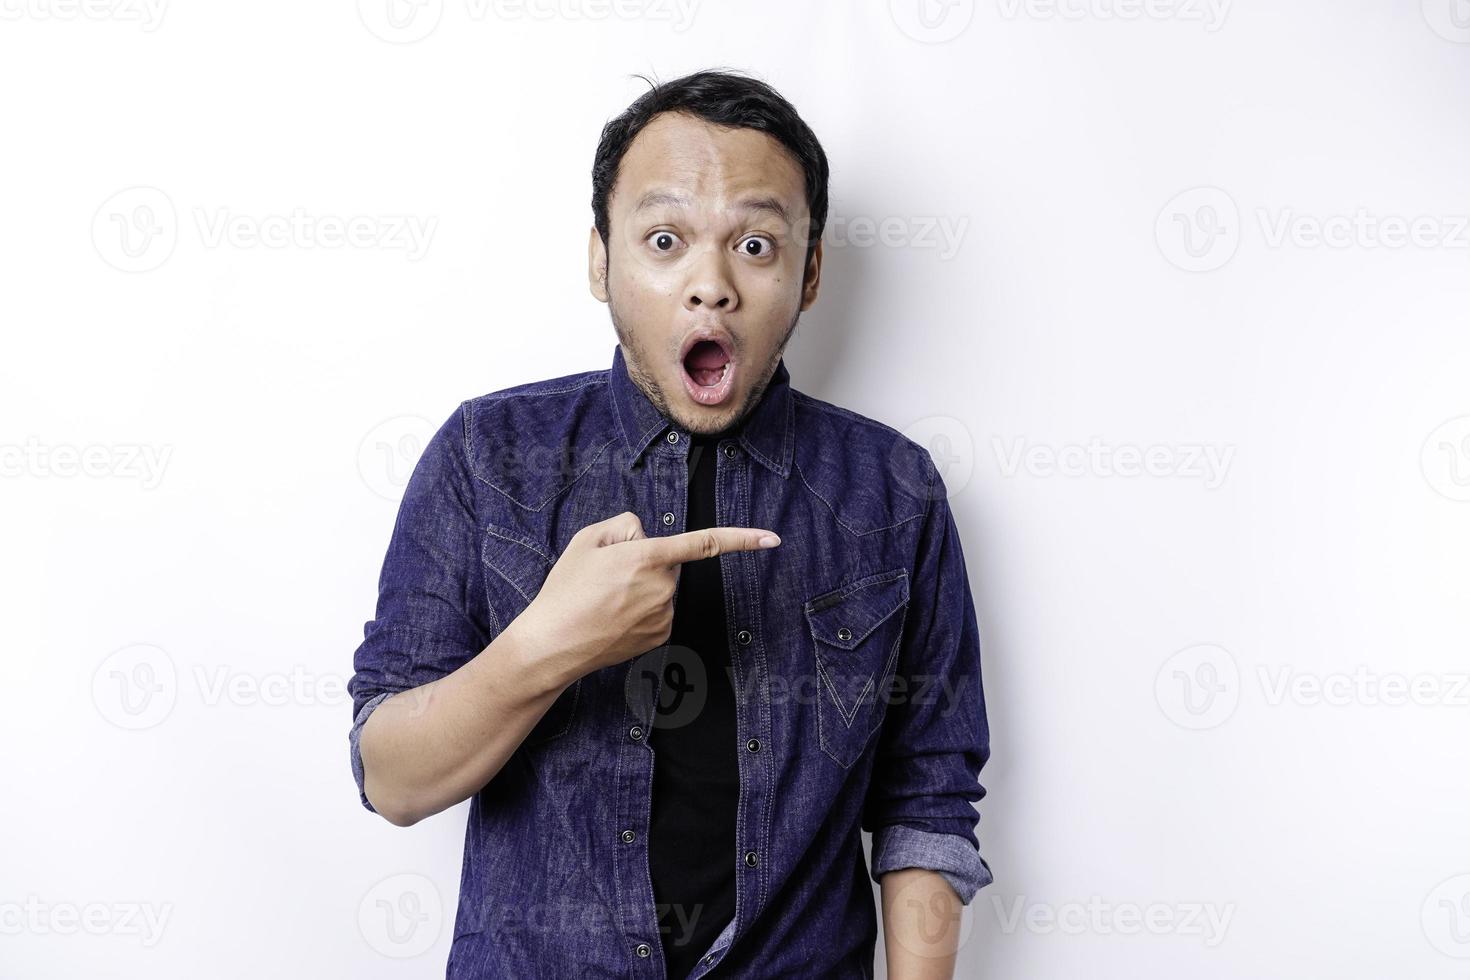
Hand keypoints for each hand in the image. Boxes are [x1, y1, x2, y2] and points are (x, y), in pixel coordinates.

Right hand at [509, 511, 780, 681]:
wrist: (553, 643)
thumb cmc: (566, 589)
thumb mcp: (587, 539)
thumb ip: (624, 525)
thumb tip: (647, 535)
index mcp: (648, 557)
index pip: (705, 543)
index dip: (742, 539)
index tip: (773, 539)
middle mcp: (664, 587)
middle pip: (667, 561)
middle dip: (645, 561)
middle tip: (606, 576)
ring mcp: (664, 615)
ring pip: (662, 587)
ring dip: (641, 587)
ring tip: (605, 600)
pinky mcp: (661, 635)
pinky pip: (658, 610)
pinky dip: (640, 609)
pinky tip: (613, 617)